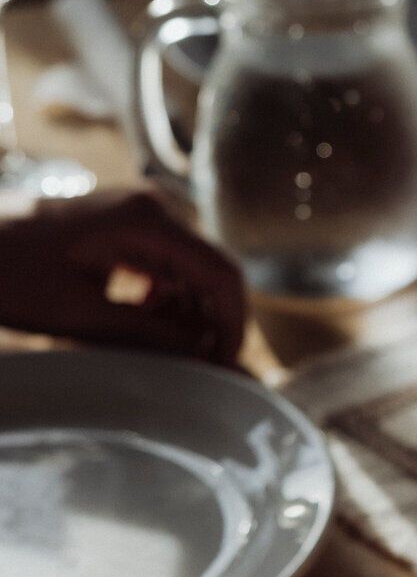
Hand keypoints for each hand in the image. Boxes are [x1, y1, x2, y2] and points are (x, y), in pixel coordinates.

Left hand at [0, 189, 244, 362]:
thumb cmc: (8, 275)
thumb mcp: (82, 315)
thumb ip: (150, 334)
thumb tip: (206, 357)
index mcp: (146, 222)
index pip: (220, 273)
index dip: (233, 323)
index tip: (226, 364)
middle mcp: (151, 209)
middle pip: (210, 270)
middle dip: (212, 320)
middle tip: (201, 366)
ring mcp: (138, 215)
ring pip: (190, 270)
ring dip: (188, 311)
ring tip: (167, 348)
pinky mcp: (123, 227)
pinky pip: (165, 264)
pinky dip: (165, 296)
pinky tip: (142, 319)